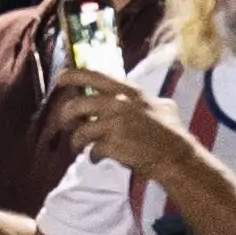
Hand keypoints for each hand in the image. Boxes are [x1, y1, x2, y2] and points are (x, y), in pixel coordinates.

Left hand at [50, 60, 186, 176]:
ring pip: (79, 131)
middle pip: (76, 105)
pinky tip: (98, 159)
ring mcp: (114, 123)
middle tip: (65, 124)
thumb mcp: (161, 105)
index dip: (74, 75)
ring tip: (79, 147)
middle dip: (65, 116)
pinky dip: (93, 157)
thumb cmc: (170, 132)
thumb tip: (134, 96)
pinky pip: (91, 151)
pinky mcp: (112, 144)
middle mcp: (119, 103)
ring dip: (76, 142)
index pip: (95, 76)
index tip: (60, 78)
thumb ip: (142, 99)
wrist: (176, 155)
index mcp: (129, 92)